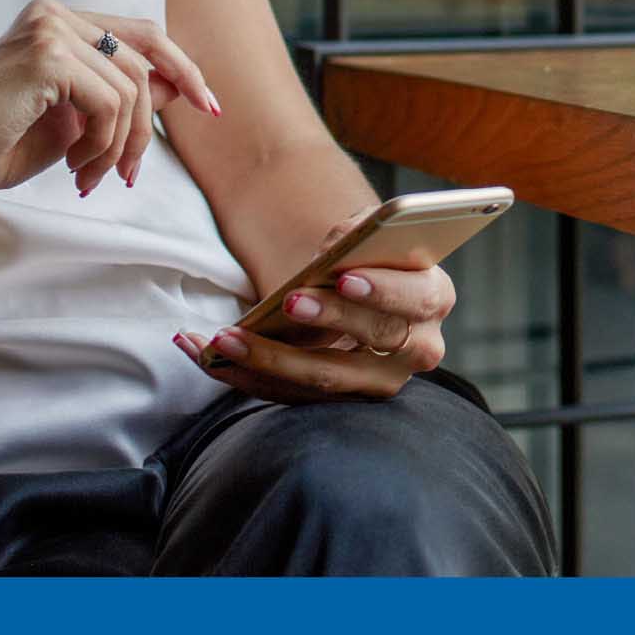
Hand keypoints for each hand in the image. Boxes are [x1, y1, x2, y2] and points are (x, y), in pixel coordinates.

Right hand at [0, 0, 224, 201]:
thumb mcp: (70, 122)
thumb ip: (119, 98)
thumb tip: (177, 87)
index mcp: (57, 22)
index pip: (143, 36)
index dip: (183, 70)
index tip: (209, 106)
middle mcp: (55, 14)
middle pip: (146, 58)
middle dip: (153, 122)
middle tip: (131, 174)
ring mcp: (49, 29)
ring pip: (131, 88)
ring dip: (120, 146)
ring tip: (89, 177)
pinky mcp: (46, 56)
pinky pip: (110, 104)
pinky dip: (103, 145)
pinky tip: (75, 169)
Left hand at [174, 216, 454, 403]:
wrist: (360, 289)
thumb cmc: (367, 255)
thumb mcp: (370, 234)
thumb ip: (361, 233)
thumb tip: (336, 248)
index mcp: (433, 297)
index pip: (417, 298)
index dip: (383, 289)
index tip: (344, 276)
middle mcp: (417, 348)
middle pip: (375, 341)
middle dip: (329, 321)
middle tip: (287, 302)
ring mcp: (378, 381)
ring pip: (327, 380)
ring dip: (270, 360)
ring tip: (223, 338)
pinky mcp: (337, 401)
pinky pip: (290, 395)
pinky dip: (244, 375)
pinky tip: (202, 351)